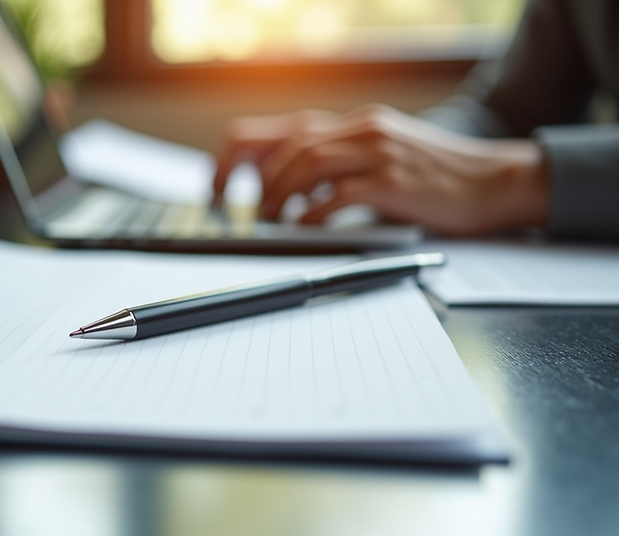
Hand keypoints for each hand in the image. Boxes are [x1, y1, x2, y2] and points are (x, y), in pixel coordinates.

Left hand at [212, 104, 548, 235]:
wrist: (496, 181)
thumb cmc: (439, 178)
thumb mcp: (384, 160)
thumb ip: (342, 168)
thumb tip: (292, 193)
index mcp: (357, 124)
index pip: (285, 130)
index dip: (244, 155)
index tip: (223, 184)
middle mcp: (363, 129)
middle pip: (290, 144)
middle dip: (256, 179)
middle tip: (245, 210)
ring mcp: (379, 151)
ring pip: (307, 162)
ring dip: (279, 194)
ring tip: (271, 219)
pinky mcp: (393, 180)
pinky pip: (337, 193)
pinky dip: (312, 212)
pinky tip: (304, 227)